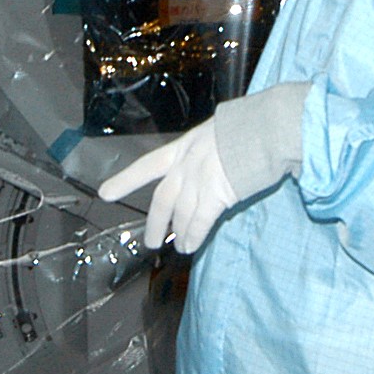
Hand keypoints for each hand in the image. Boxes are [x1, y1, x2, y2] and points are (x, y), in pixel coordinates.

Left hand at [96, 83, 307, 254]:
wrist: (267, 128)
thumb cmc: (251, 126)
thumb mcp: (218, 132)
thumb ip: (206, 152)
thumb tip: (210, 167)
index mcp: (184, 146)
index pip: (148, 165)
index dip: (126, 179)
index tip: (106, 193)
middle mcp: (186, 165)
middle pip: (162, 199)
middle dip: (154, 222)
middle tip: (149, 241)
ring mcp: (199, 181)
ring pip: (181, 215)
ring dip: (179, 233)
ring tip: (179, 247)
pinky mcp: (215, 196)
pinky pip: (199, 223)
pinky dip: (194, 236)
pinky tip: (191, 246)